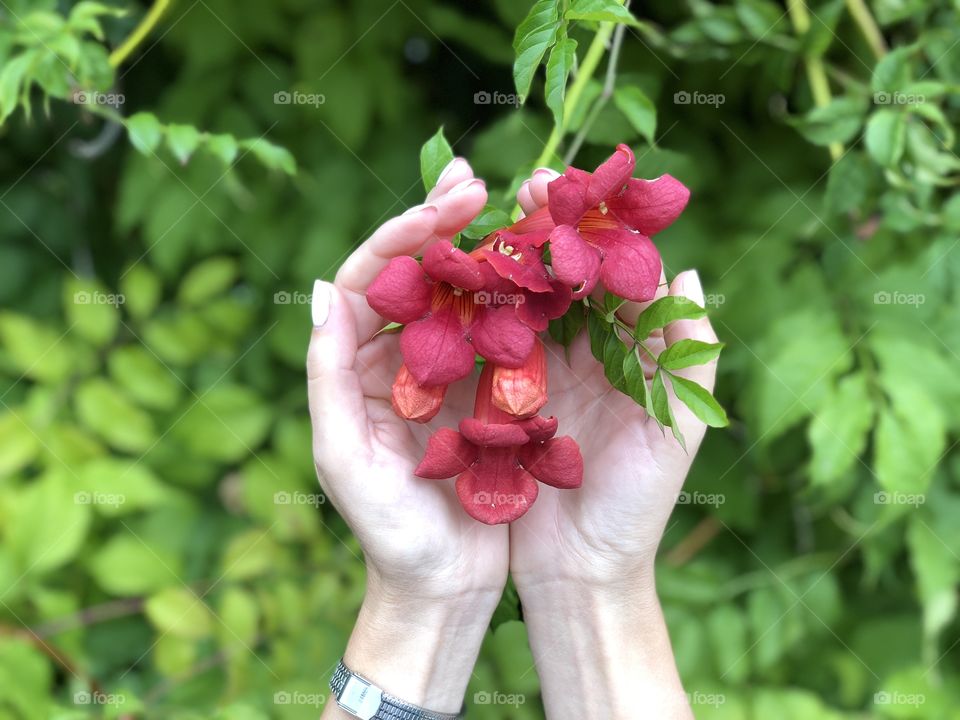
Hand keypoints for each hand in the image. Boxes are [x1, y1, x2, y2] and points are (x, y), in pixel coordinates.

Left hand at [307, 159, 505, 713]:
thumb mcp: (344, 461)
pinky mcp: (492, 394)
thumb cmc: (388, 534)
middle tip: (477, 177)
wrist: (444, 588)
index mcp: (359, 367)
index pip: (370, 279)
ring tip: (518, 203)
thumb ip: (328, 377)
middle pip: (418, 273)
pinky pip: (508, 334)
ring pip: (466, 294)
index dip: (404, 232)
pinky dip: (525, 299)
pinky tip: (549, 268)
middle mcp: (401, 358)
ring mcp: (449, 373)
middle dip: (445, 220)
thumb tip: (326, 288)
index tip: (448, 202)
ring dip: (489, 248)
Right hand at [510, 170, 716, 718]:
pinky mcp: (492, 403)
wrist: (581, 573)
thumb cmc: (637, 506)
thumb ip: (689, 353)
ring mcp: (531, 377)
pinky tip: (447, 283)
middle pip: (556, 278)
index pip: (606, 274)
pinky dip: (467, 317)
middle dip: (537, 230)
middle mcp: (578, 355)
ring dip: (497, 264)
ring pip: (514, 305)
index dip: (589, 229)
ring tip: (474, 220)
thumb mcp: (675, 431)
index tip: (566, 189)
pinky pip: (481, 350)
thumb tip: (689, 272)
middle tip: (517, 188)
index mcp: (623, 353)